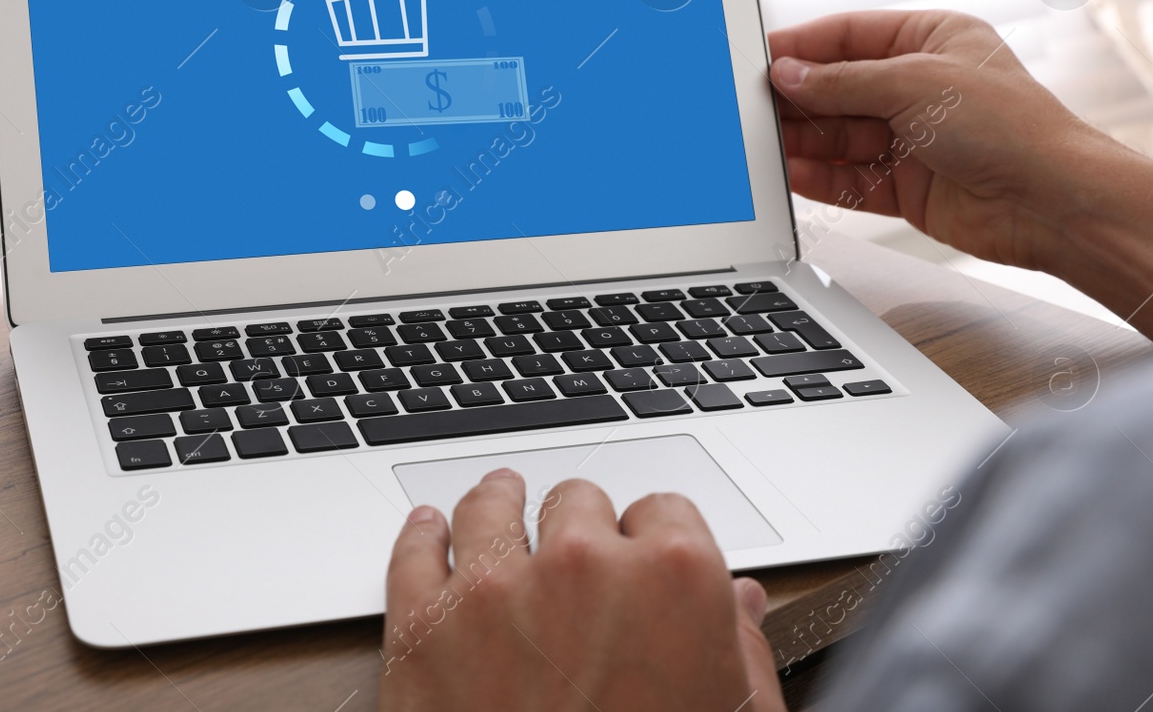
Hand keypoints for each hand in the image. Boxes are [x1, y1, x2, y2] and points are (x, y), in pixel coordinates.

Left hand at [378, 470, 784, 711]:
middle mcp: (582, 566)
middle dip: (577, 527)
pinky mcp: (422, 627)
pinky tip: (428, 528)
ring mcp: (494, 592)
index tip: (639, 550)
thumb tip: (739, 603)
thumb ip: (738, 651)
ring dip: (496, 504)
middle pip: (577, 501)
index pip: (663, 509)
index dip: (652, 536)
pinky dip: (420, 534)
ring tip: (497, 503)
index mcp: (675, 579)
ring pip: (489, 506)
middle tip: (573, 557)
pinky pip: (413, 551)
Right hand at [769, 9, 1087, 268]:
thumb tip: (789, 73)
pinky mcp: (907, 186)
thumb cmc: (1011, 128)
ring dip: (803, 140)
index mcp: (932, 40)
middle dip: (797, 98)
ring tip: (760, 143)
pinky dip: (819, 176)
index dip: (802, 47)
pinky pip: (850, 177)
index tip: (759, 58)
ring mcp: (913, 138)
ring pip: (839, 135)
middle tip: (749, 106)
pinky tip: (790, 172)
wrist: (1053, 204)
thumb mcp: (916, 84)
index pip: (849, 36)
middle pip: (838, 88)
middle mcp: (920, 87)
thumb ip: (843, 81)